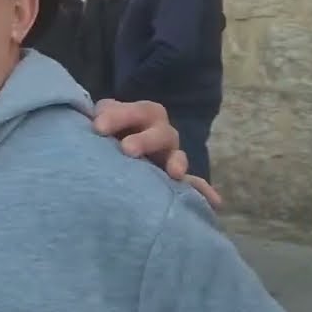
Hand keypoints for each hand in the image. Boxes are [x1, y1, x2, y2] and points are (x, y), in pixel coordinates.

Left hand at [91, 98, 222, 210]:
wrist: (114, 145)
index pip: (136, 111)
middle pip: (161, 133)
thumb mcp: (103, 118)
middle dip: (146, 140)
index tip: (98, 128)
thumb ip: (103, 117)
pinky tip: (213, 200)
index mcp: (144, 114)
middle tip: (127, 149)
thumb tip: (99, 120)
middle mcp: (161, 133)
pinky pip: (193, 183)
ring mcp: (170, 155)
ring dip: (177, 163)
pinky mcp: (175, 176)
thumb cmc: (107, 128)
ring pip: (178, 157)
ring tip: (175, 174)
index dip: (118, 116)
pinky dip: (201, 190)